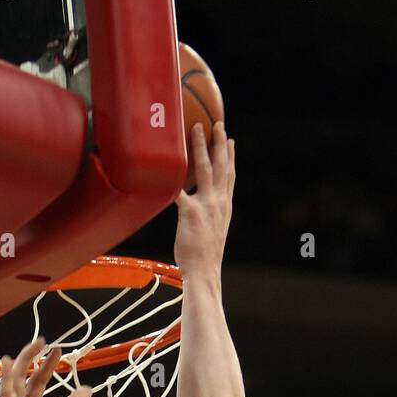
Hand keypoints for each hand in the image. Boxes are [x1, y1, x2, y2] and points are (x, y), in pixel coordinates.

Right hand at [0, 338, 91, 396]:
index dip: (46, 366)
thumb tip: (85, 388)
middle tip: (44, 341)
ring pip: (14, 380)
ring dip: (23, 361)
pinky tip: (10, 360)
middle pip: (24, 377)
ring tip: (35, 344)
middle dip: (33, 358)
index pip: (36, 383)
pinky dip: (6, 377)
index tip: (58, 351)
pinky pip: (7, 393)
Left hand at [174, 121, 234, 275]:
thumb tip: (197, 211)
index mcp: (225, 207)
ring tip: (197, 129)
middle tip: (217, 123)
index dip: (230, 157)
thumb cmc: (205, 258)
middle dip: (219, 143)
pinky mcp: (191, 213)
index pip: (230, 177)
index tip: (230, 140)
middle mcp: (218, 203)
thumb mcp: (211, 233)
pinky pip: (179, 191)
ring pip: (205, 169)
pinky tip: (166, 163)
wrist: (204, 272)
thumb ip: (207, 217)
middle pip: (221, 167)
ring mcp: (206, 206)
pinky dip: (173, 178)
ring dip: (201, 147)